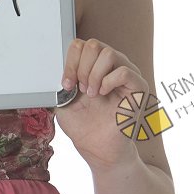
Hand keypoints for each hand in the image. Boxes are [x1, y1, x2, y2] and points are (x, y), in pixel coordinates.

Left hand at [54, 37, 147, 167]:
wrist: (98, 148)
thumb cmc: (84, 126)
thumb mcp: (63, 100)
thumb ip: (61, 81)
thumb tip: (55, 67)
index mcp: (93, 66)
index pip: (81, 45)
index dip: (70, 61)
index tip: (66, 83)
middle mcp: (111, 66)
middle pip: (94, 45)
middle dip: (81, 68)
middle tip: (80, 88)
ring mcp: (126, 75)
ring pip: (109, 53)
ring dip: (94, 75)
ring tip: (92, 93)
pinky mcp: (139, 88)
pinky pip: (124, 71)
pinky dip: (109, 82)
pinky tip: (103, 95)